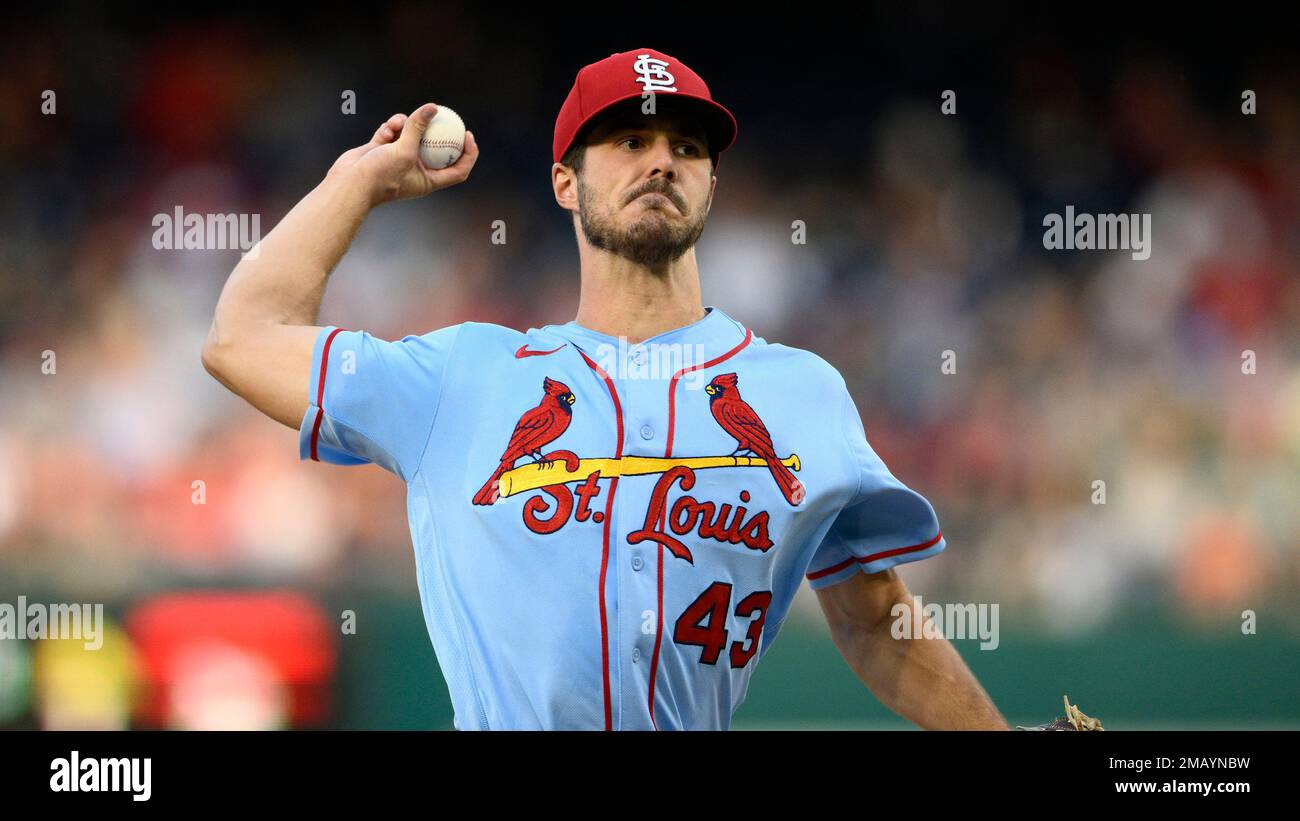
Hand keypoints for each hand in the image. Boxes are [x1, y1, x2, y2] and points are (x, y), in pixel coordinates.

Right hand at [326, 103, 478, 205]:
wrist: (349, 184)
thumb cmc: (380, 176)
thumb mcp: (404, 151)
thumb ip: (418, 128)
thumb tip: (433, 107)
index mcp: (428, 180)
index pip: (458, 169)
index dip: (468, 153)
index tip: (467, 134)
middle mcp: (415, 170)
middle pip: (435, 147)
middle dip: (437, 130)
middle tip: (443, 113)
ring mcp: (398, 159)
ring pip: (411, 135)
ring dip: (406, 124)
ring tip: (398, 123)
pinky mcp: (382, 150)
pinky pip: (392, 132)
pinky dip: (390, 127)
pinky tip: (385, 130)